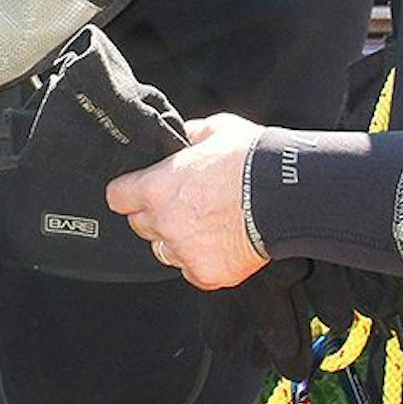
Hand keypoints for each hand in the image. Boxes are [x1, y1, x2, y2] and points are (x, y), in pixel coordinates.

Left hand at [105, 113, 269, 290]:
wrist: (285, 195)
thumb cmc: (250, 159)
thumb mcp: (213, 129)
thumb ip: (187, 136)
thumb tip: (180, 138)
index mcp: (155, 188)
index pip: (117, 197)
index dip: (128, 192)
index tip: (139, 190)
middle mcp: (164, 223)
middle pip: (140, 225)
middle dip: (155, 215)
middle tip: (183, 204)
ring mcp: (184, 252)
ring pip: (164, 250)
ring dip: (176, 240)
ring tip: (205, 224)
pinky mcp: (207, 274)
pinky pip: (191, 271)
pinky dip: (201, 261)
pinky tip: (220, 243)